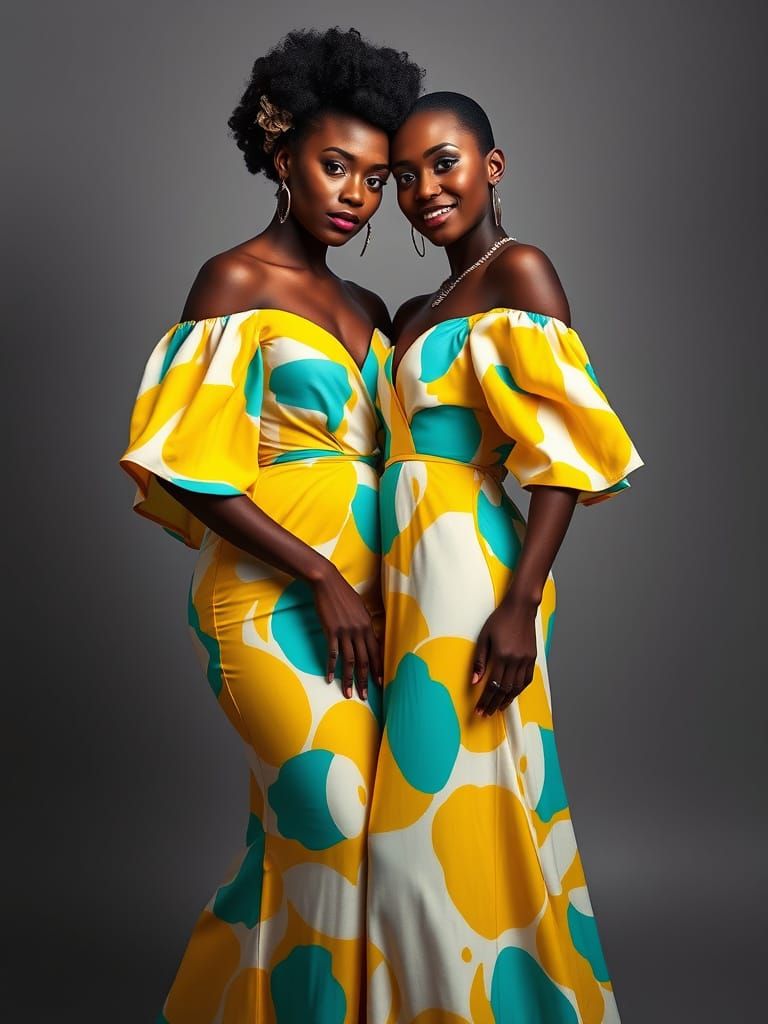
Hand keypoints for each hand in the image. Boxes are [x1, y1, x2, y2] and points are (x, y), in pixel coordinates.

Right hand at [310, 562, 382, 700]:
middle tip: (365, 696)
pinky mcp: (331, 631)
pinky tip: (329, 678)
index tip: (380, 683)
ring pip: (349, 661)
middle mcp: (359, 631)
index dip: (378, 669)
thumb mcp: (360, 608)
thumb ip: (365, 623)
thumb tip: (368, 636)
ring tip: (348, 693)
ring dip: (348, 679)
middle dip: (364, 680)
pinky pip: (332, 654)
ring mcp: (345, 632)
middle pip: (364, 661)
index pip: (376, 652)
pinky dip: (331, 667)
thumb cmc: (344, 594)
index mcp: (368, 626)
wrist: (327, 583)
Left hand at [470, 596, 537, 715]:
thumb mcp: (484, 637)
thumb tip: (474, 681)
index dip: (485, 700)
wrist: (521, 608)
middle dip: (494, 704)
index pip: (492, 685)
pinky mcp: (532, 657)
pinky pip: (527, 679)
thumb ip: (480, 660)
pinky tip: (513, 694)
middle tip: (486, 714)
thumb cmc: (499, 619)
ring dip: (507, 700)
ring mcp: (526, 660)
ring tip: (498, 708)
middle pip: (504, 690)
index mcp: (502, 656)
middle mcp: (515, 660)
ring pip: (517, 687)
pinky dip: (519, 689)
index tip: (479, 710)